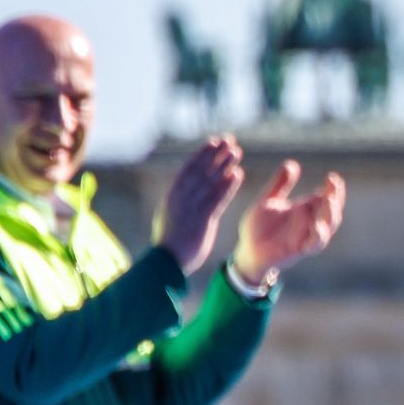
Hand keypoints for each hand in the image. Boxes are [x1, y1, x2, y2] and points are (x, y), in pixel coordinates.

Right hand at [156, 136, 246, 275]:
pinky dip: (227, 187)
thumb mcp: (171, 217)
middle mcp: (180, 200)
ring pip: (209, 182)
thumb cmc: (170, 243)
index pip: (188, 170)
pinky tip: (237, 175)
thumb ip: (180, 202)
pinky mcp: (202, 221)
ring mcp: (191, 209)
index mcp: (172, 197)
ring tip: (237, 152)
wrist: (166, 263)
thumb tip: (186, 190)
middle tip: (229, 140)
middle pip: (200, 171)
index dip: (201, 154)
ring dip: (223, 165)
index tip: (213, 142)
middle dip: (214, 154)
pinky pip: (216, 200)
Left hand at [232, 160, 345, 282]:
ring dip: (330, 213)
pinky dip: (319, 236)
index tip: (332, 177)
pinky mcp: (300, 250)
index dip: (333, 188)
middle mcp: (310, 222)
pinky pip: (315, 244)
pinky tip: (317, 226)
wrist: (247, 252)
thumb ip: (279, 185)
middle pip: (332, 209)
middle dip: (336, 197)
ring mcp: (307, 236)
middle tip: (333, 184)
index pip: (326, 196)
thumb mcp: (268, 202)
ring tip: (328, 199)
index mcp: (305, 209)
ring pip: (328, 226)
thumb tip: (291, 164)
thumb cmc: (259, 228)